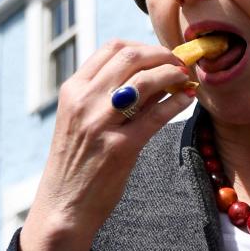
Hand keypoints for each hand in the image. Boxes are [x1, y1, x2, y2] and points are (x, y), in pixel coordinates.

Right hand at [18, 40, 194, 250]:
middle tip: (180, 64)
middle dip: (162, 55)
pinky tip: (186, 100)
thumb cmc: (77, 162)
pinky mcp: (121, 147)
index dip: (144, 46)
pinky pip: (157, 115)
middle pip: (130, 57)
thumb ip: (109, 95)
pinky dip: (177, 102)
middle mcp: (84, 101)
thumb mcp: (82, 120)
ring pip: (145, 80)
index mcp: (73, 90)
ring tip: (185, 80)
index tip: (161, 54)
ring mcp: (101, 123)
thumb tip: (154, 73)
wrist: (64, 205)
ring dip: (172, 75)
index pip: (112, 49)